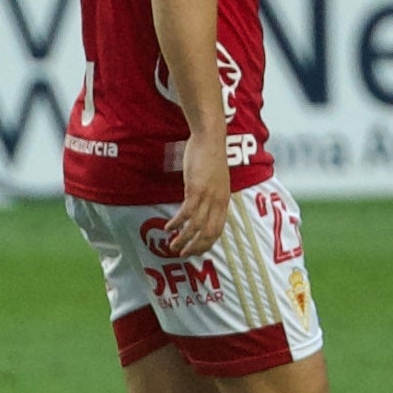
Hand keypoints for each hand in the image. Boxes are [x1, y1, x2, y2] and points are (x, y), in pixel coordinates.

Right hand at [162, 133, 232, 258]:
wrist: (210, 139)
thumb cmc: (211, 156)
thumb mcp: (215, 179)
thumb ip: (211, 193)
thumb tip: (202, 204)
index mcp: (224, 200)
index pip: (218, 229)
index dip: (207, 243)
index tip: (196, 251)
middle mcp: (218, 201)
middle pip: (209, 233)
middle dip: (195, 247)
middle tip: (183, 254)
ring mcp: (208, 196)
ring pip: (197, 226)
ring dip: (183, 239)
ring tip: (172, 246)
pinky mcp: (197, 189)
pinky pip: (187, 213)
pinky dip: (177, 223)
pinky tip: (168, 228)